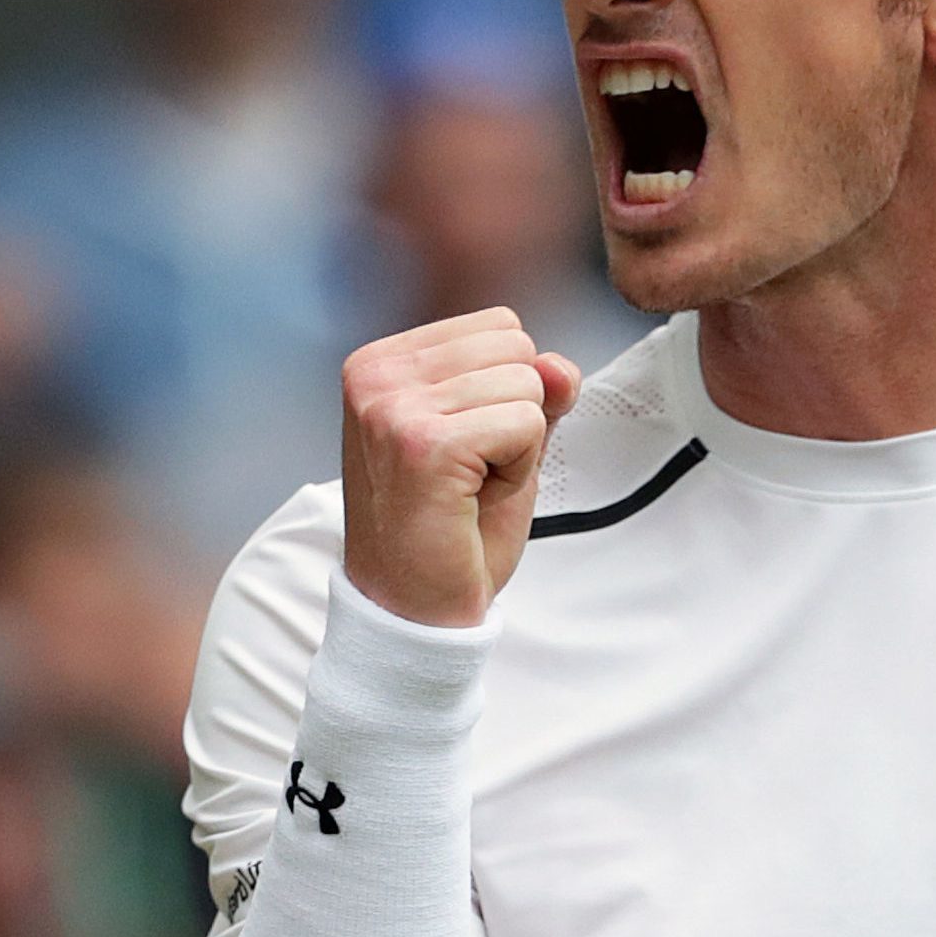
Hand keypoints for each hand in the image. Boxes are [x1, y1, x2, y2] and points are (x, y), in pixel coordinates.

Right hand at [340, 306, 581, 627]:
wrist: (416, 609)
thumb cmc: (453, 527)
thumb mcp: (502, 440)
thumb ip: (535, 390)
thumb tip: (560, 365)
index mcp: (381, 362)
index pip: (502, 327)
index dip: (507, 394)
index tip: (463, 448)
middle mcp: (375, 375)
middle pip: (518, 349)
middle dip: (517, 416)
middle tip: (469, 474)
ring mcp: (394, 408)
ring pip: (527, 386)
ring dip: (518, 448)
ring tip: (468, 488)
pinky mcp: (424, 445)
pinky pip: (527, 424)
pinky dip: (519, 470)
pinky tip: (473, 501)